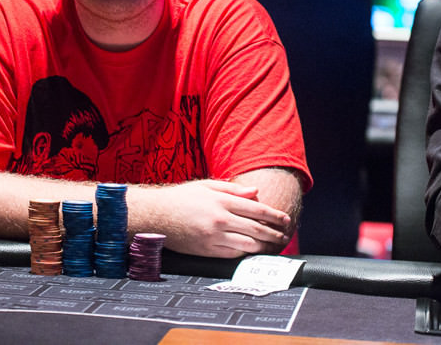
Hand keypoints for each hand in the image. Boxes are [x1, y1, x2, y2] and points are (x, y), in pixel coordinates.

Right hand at [146, 179, 291, 257]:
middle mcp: (219, 219)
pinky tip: (252, 251)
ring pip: (247, 244)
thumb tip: (256, 193)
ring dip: (263, 246)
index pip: (256, 209)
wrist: (155, 215)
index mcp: (221, 201)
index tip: (284, 219)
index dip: (274, 215)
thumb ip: (233, 189)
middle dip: (274, 233)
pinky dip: (245, 253)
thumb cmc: (180, 198)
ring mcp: (213, 236)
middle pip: (256, 228)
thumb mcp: (206, 186)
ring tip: (272, 245)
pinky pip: (232, 254)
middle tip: (284, 235)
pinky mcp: (206, 250)